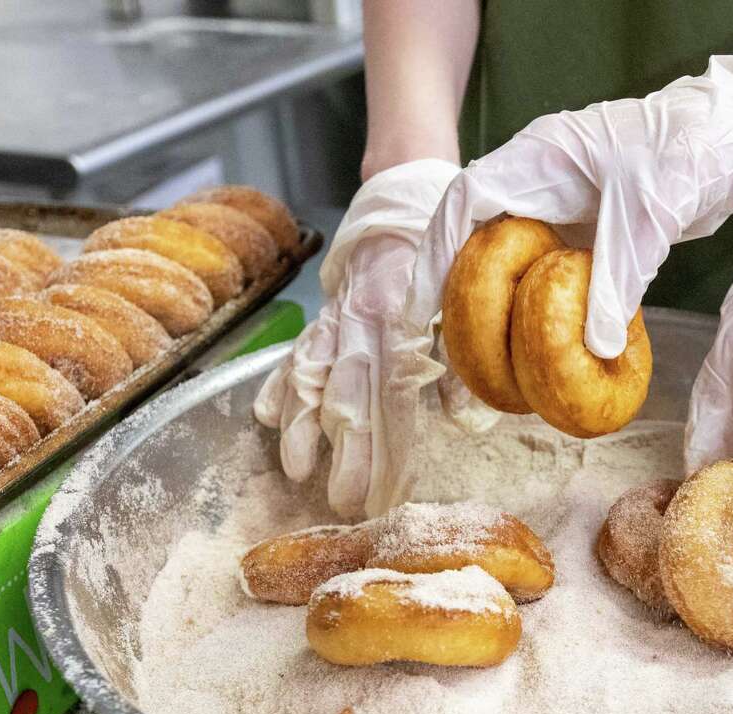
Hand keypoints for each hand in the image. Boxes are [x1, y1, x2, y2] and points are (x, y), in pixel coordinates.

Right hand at [254, 159, 458, 517]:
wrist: (407, 191)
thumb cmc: (445, 251)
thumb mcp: (462, 299)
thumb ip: (462, 360)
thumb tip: (467, 421)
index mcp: (400, 318)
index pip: (393, 398)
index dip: (388, 449)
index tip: (384, 493)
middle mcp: (361, 321)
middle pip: (350, 397)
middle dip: (345, 454)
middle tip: (342, 502)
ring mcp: (337, 316)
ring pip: (313, 377)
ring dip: (302, 427)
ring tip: (295, 469)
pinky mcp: (324, 310)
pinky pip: (297, 349)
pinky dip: (279, 382)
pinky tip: (265, 416)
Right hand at [403, 48, 732, 361]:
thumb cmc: (691, 149)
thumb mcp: (648, 217)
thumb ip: (615, 281)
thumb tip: (592, 351)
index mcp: (541, 157)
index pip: (467, 200)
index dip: (437, 252)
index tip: (422, 303)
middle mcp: (542, 178)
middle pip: (477, 232)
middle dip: (456, 285)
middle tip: (445, 340)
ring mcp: (564, 202)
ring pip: (509, 254)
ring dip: (492, 298)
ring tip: (477, 350)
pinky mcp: (588, 226)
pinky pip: (547, 267)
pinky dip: (533, 302)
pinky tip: (530, 339)